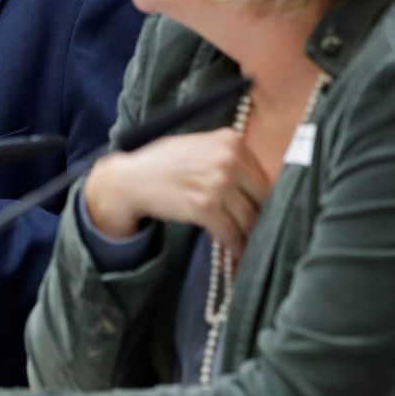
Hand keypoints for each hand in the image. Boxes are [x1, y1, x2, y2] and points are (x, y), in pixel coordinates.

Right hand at [83, 127, 270, 261]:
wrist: (131, 180)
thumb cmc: (164, 164)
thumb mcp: (200, 146)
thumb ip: (228, 157)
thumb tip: (259, 186)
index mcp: (231, 140)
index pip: (262, 175)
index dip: (263, 199)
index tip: (263, 214)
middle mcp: (228, 159)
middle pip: (261, 197)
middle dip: (261, 218)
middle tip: (261, 234)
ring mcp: (217, 182)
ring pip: (248, 218)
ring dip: (251, 237)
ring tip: (252, 249)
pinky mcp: (205, 207)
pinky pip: (231, 232)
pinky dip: (235, 247)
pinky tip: (236, 255)